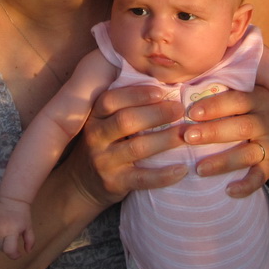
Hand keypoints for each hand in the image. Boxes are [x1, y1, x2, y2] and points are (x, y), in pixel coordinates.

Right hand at [0, 199, 33, 258]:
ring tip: (6, 241)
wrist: (11, 200)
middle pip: (1, 249)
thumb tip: (27, 252)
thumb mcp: (29, 227)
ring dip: (0, 247)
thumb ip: (30, 240)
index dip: (14, 255)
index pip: (9, 250)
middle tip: (14, 244)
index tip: (19, 254)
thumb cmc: (22, 214)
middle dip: (8, 250)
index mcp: (11, 231)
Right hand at [64, 84, 187, 208]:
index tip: (161, 91)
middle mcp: (95, 136)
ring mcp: (103, 161)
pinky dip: (163, 175)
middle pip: (125, 121)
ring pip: (136, 148)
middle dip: (156, 113)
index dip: (136, 94)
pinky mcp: (113, 183)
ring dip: (164, 140)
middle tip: (180, 109)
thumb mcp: (104, 123)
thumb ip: (125, 106)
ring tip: (186, 134)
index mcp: (95, 116)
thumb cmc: (104, 144)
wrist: (82, 184)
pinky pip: (141, 178)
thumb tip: (165, 85)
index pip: (111, 100)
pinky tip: (181, 169)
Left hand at [181, 85, 268, 197]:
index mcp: (258, 97)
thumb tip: (178, 85)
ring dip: (223, 161)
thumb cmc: (232, 106)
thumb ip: (211, 85)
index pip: (237, 99)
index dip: (214, 106)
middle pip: (243, 126)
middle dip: (213, 133)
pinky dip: (246, 185)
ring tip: (199, 168)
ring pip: (249, 153)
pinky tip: (228, 190)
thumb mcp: (228, 90)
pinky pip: (261, 176)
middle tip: (187, 137)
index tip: (191, 113)